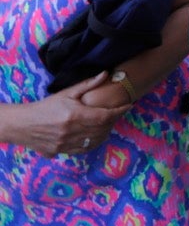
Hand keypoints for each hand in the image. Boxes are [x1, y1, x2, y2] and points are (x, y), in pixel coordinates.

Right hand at [11, 73, 128, 155]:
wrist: (23, 124)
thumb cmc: (45, 106)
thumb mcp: (66, 93)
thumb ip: (87, 85)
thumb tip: (106, 74)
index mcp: (74, 115)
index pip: (104, 115)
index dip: (119, 111)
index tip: (128, 106)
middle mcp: (71, 131)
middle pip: (102, 128)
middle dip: (114, 120)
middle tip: (119, 113)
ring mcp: (66, 144)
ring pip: (95, 140)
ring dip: (106, 132)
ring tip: (109, 123)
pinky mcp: (61, 152)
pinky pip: (84, 149)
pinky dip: (94, 142)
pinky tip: (97, 135)